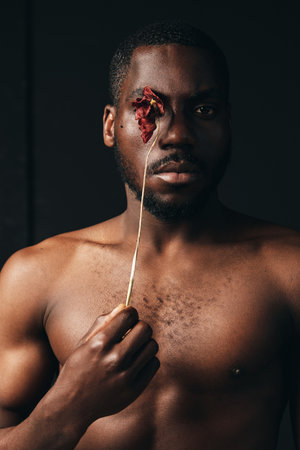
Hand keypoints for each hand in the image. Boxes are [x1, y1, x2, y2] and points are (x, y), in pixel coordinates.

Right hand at [54, 305, 158, 425]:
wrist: (71, 407)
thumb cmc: (77, 369)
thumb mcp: (84, 343)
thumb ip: (102, 322)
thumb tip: (124, 306)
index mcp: (99, 344)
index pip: (128, 315)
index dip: (130, 312)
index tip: (127, 318)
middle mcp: (114, 358)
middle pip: (145, 328)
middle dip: (139, 326)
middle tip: (132, 333)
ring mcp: (126, 375)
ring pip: (152, 345)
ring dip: (145, 343)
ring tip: (134, 348)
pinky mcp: (134, 389)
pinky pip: (154, 364)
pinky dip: (147, 360)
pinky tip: (136, 362)